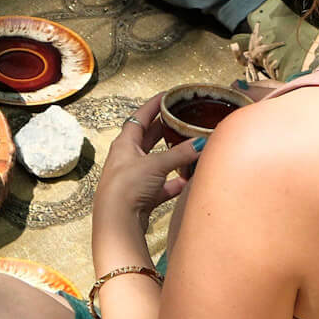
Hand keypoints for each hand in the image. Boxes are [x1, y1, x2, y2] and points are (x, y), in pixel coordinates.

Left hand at [95, 92, 206, 228]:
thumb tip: (200, 143)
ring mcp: (135, 178)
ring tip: (189, 149)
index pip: (139, 118)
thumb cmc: (127, 186)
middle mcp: (128, 158)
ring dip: (172, 158)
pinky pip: (162, 186)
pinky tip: (188, 182)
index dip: (153, 106)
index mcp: (125, 144)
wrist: (117, 221)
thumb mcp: (156, 164)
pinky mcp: (142, 196)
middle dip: (164, 130)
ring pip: (157, 162)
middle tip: (181, 120)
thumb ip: (179, 154)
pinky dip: (175, 184)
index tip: (166, 97)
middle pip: (148, 138)